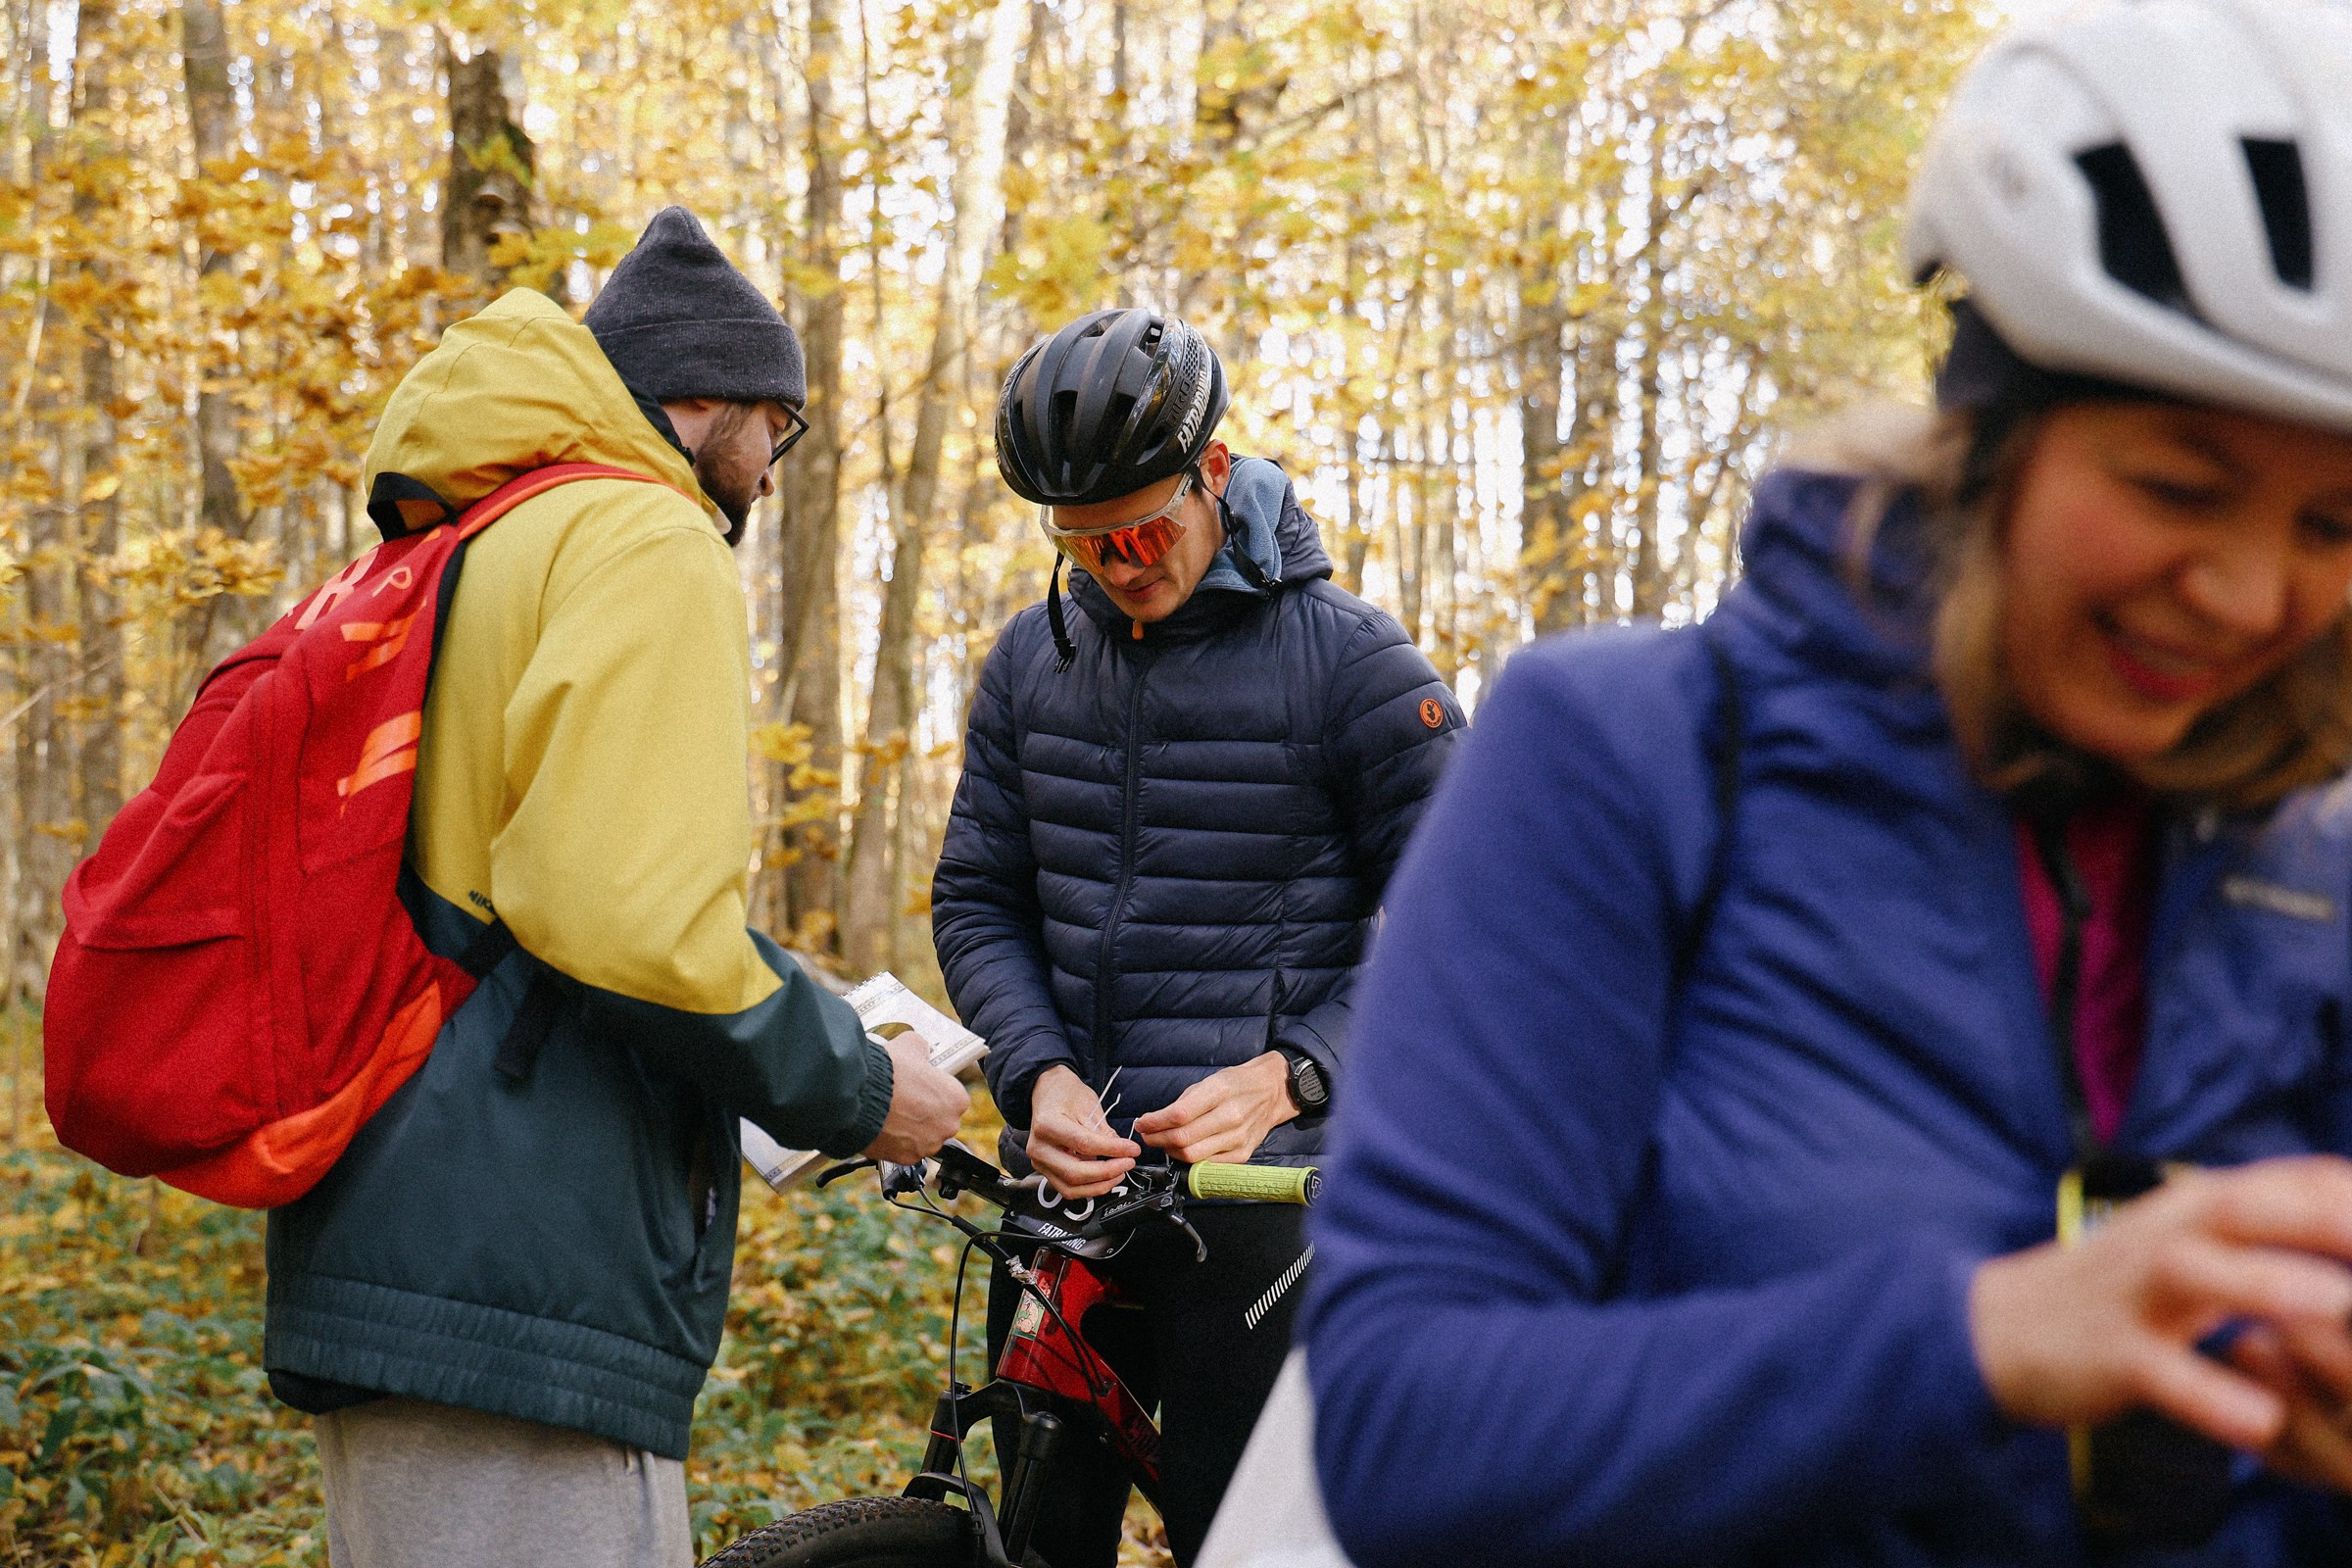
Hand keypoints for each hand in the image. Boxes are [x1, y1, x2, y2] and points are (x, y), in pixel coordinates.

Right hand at [862, 1034, 969, 1163]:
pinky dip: (895, 1141)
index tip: (922, 1087)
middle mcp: (948, 1125)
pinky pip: (903, 1150)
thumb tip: (920, 1049)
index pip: (952, 1096)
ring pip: (922, 1137)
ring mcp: (927, 1145)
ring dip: (910, 1128)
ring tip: (890, 1112)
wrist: (857, 1096)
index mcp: (956, 1099)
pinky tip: (883, 1126)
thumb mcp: (910, 1045)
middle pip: (939, 1119)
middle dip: (924, 1111)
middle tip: (905, 1100)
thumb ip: (922, 1049)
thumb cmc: (887, 1071)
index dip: (935, 1090)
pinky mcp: (906, 1158)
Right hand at [1028, 1065, 1139, 1198]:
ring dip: (1099, 1185)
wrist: (1047, 1092)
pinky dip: (1089, 1188)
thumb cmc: (1066, 1094)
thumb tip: (1122, 1152)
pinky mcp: (1045, 1171)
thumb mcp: (1088, 1104)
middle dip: (1107, 1172)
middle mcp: (1038, 1147)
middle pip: (1075, 1172)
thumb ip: (1103, 1131)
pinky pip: (1067, 1188)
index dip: (1112, 1150)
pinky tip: (1105, 1177)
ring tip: (1119, 1173)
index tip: (1132, 1150)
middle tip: (1128, 1163)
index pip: (1084, 1144)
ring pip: (1070, 1188)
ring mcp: (1039, 1162)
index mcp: (1047, 1125)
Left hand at [1131, 1051, 1295, 1165]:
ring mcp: (1238, 1137)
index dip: (1155, 1122)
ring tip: (1163, 1143)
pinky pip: (1208, 1163)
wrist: (1272, 1091)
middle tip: (1147, 1136)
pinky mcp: (1243, 1153)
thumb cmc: (1236, 1084)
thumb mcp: (1208, 1081)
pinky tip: (1184, 1149)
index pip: (1179, 1114)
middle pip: (1183, 1138)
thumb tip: (1154, 1122)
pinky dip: (1190, 1159)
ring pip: (1193, 1155)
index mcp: (1220, 1091)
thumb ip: (1182, 1103)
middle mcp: (1231, 1116)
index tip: (1142, 1123)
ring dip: (1170, 1151)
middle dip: (1157, 1139)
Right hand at [1969, 1157, 2351, 1477]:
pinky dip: (2210, 1394)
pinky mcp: (2110, 1353)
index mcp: (2198, 1204)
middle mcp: (2167, 1233)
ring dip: (2268, 1283)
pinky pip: (2163, 1373)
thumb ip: (2270, 1225)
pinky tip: (2259, 1422)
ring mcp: (2133, 1291)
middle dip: (2327, 1221)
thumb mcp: (2195, 1241)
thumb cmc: (2125, 1289)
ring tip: (2337, 1304)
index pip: (2295, 1180)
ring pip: (2198, 1273)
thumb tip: (2350, 1204)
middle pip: (2246, 1206)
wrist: (2002, 1327)